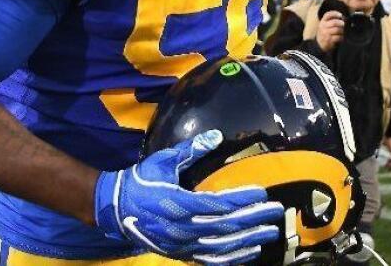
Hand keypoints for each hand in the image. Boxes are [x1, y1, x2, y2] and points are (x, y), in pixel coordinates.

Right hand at [94, 130, 283, 264]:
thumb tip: (216, 135)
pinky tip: (250, 252)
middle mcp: (182, 228)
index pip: (218, 204)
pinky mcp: (180, 253)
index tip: (262, 193)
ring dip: (248, 240)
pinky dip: (232, 257)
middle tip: (276, 212)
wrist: (114, 209)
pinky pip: (210, 259)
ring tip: (269, 232)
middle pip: (225, 226)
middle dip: (253, 219)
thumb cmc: (140, 181)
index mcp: (178, 203)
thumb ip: (191, 150)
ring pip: (221, 246)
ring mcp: (181, 244)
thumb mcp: (163, 161)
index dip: (241, 200)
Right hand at [316, 10, 344, 52]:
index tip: (340, 15)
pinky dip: (342, 37)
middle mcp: (323, 27)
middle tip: (343, 24)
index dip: (335, 13)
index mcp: (323, 21)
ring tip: (342, 32)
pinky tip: (341, 37)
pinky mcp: (329, 40)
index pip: (328, 15)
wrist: (320, 43)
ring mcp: (325, 33)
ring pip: (337, 30)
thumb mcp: (325, 25)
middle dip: (341, 23)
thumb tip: (343, 18)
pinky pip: (338, 37)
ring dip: (342, 30)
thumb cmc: (325, 32)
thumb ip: (332, 21)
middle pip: (334, 22)